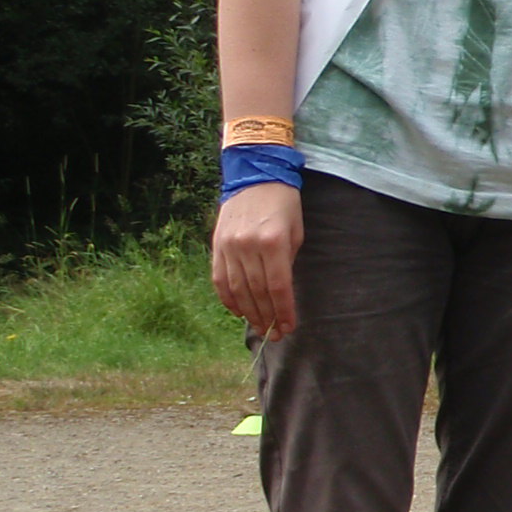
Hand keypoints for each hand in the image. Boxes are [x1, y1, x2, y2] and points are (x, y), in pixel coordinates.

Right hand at [211, 182, 302, 339]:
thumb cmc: (284, 205)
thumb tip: (280, 295)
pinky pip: (220, 280)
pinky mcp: (216, 246)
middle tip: (275, 335)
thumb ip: (287, 263)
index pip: (278, 287)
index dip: (283, 311)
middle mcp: (248, 246)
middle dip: (267, 317)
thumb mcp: (295, 233)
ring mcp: (229, 246)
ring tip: (260, 328)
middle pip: (257, 292)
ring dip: (249, 313)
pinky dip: (228, 300)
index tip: (289, 327)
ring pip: (237, 290)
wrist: (256, 177)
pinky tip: (239, 312)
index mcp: (273, 242)